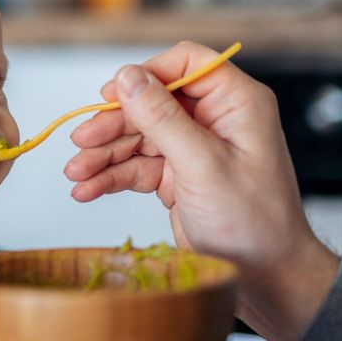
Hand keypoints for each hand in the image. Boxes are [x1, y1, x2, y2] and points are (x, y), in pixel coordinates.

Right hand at [65, 42, 338, 340]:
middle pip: (151, 102)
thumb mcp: (203, 165)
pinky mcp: (178, 177)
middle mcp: (214, 120)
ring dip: (104, 154)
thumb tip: (127, 76)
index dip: (146, 74)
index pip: (186, 63)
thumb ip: (162, 119)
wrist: (266, 277)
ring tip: (76, 175)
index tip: (112, 94)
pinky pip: (137, 166)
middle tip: (81, 142)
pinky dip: (111, 177)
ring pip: (138, 136)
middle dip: (113, 123)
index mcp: (235, 103)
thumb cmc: (253, 223)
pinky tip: (87, 190)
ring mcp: (194, 149)